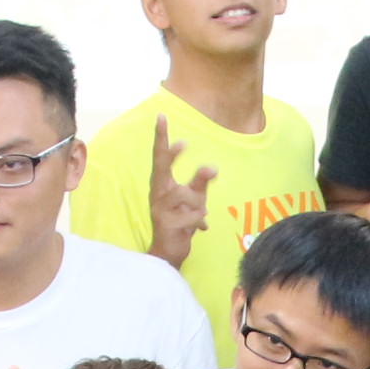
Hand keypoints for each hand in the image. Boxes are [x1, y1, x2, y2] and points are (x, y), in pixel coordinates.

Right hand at [148, 114, 217, 267]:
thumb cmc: (182, 221)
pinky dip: (200, 221)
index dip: (161, 137)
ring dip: (199, 204)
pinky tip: (200, 228)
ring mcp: (160, 209)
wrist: (171, 252)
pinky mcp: (167, 224)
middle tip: (183, 141)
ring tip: (200, 214)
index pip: (161, 157)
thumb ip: (201, 182)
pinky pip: (193, 216)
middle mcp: (157, 193)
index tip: (161, 116)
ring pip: (187, 195)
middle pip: (162, 167)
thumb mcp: (195, 199)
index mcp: (162, 184)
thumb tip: (212, 167)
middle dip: (171, 153)